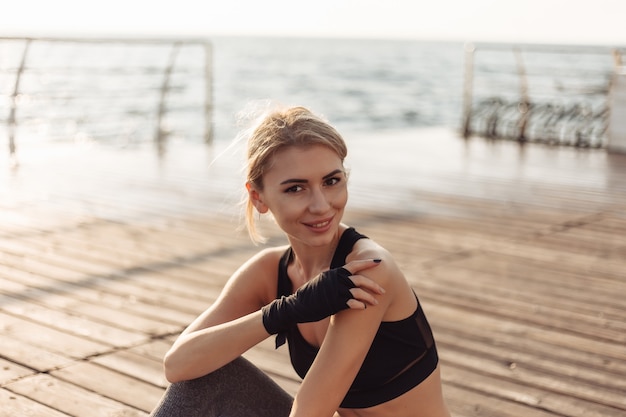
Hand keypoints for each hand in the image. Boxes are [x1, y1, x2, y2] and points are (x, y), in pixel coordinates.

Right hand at [262, 259, 383, 334]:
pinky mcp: (334, 303)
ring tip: (376, 302)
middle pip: (360, 279)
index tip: (378, 261)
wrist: (298, 305)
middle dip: (374, 284)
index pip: (354, 265)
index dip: (367, 262)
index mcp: (334, 272)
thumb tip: (346, 276)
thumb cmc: (311, 294)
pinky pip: (352, 303)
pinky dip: (359, 305)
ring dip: (369, 297)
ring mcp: (335, 291)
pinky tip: (363, 308)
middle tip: (383, 290)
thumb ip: (335, 278)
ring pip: (358, 292)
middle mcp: (336, 280)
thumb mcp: (323, 281)